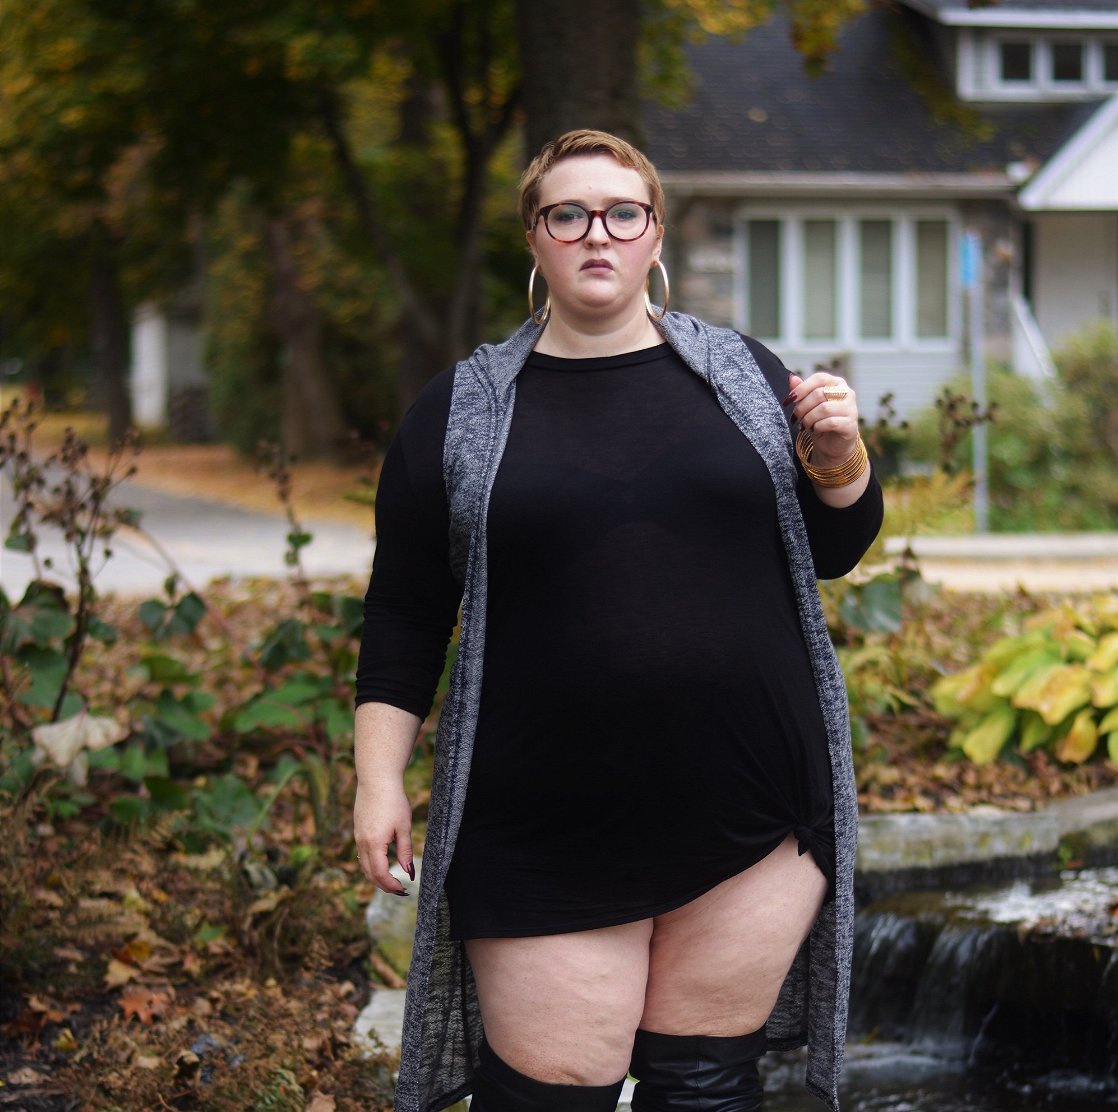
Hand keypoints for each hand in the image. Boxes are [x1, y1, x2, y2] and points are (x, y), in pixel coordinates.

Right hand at [354, 777, 413, 895]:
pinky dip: (370, 865)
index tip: (403, 890)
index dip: (391, 885)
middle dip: (383, 885)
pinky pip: (361, 855)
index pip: (380, 874)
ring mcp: (357, 837)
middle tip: (399, 890)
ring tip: (391, 880)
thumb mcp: (404, 827)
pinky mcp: (357, 831)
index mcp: (374, 843)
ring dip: (376, 876)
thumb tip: (409, 872)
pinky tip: (381, 863)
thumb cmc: (394, 801)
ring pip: (364, 865)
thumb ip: (405, 851)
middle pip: (370, 874)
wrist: (376, 779)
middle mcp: (362, 843)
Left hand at [785, 371, 859, 468]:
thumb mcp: (807, 405)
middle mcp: (847, 393)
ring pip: (824, 408)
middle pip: (819, 393)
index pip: (819, 378)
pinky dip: (818, 427)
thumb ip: (801, 391)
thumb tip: (791, 377)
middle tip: (796, 417)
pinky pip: (830, 422)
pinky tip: (815, 429)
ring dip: (809, 418)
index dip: (802, 388)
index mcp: (836, 383)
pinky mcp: (851, 424)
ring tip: (804, 424)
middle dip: (802, 407)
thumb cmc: (819, 420)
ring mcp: (851, 408)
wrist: (832, 444)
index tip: (789, 400)